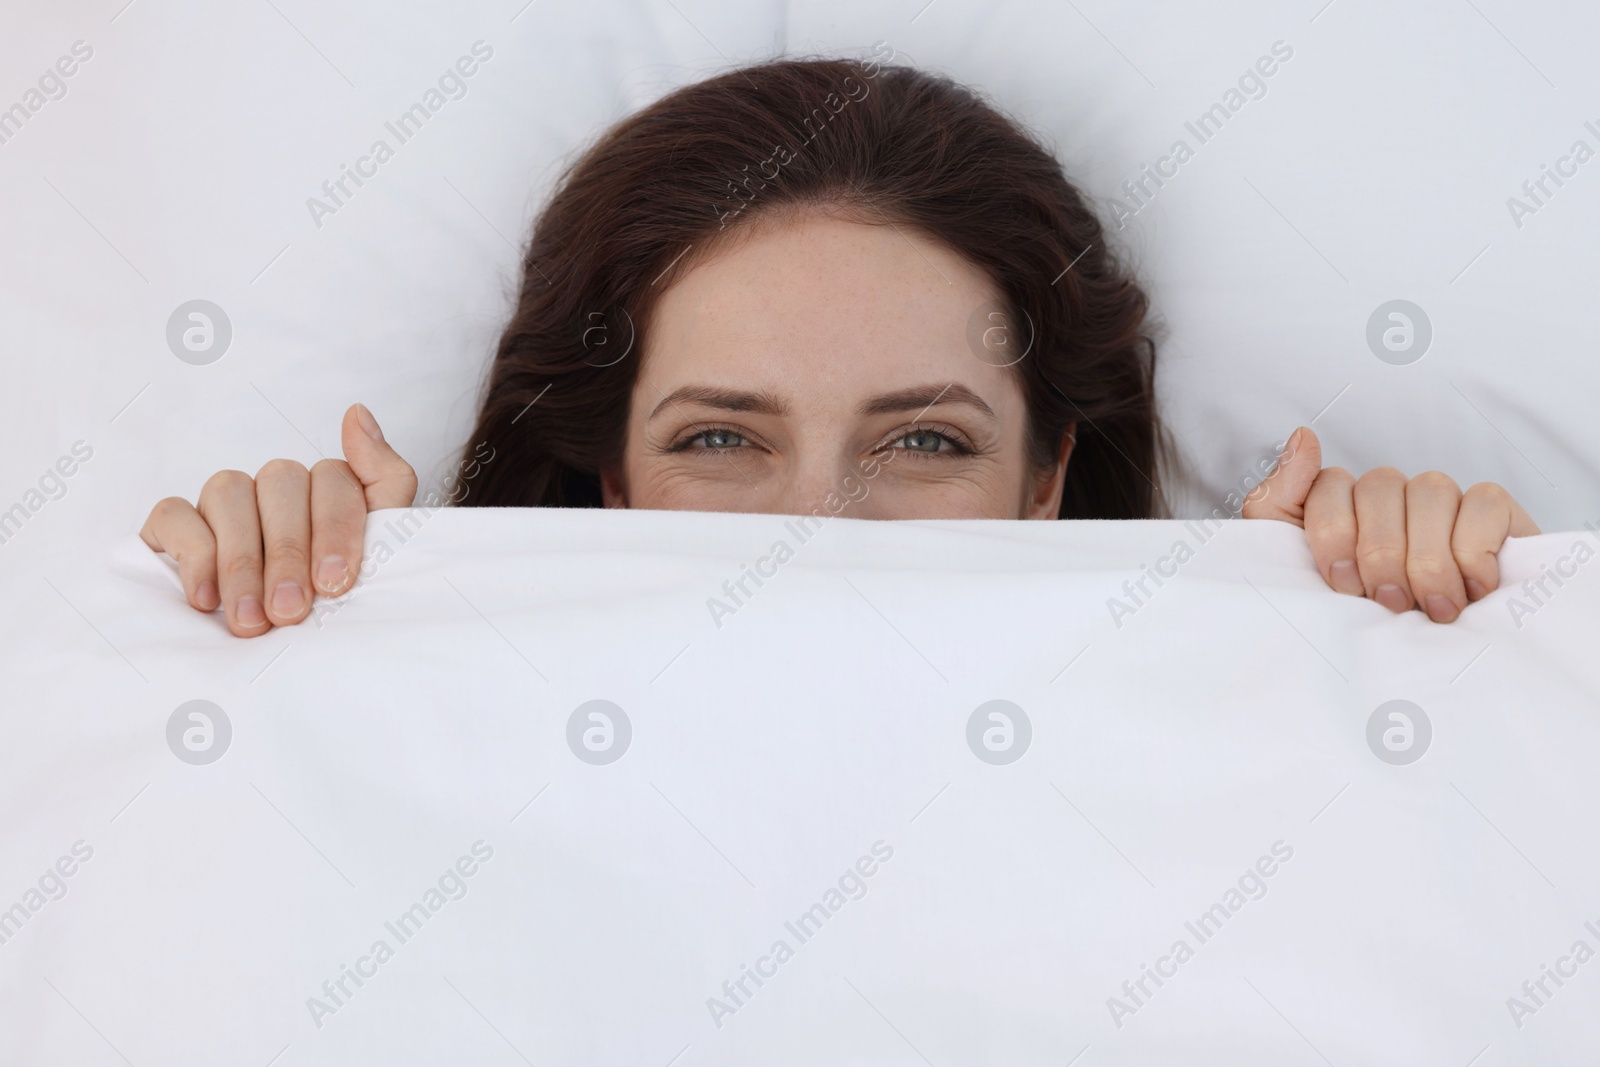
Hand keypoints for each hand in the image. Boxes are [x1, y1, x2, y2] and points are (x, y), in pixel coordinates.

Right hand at [139, 403, 416, 636]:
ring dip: (243, 560)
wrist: (283, 662)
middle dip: (290, 553)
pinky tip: (207, 598)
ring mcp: (225, 503)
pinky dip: (194, 555)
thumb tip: (357, 412)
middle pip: (283, 482)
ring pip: (230, 491)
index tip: (336, 585)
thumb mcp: (379, 554)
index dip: (337, 529)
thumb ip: (384, 480)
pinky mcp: (175, 525)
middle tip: (291, 612)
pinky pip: (175, 513)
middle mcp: (277, 489)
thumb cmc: (330, 610)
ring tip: (251, 620)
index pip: (337, 478)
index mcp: (328, 492)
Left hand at [1241, 426, 1538, 621]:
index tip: (1345, 587)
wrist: (1433, 666)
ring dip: (1429, 561)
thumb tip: (1303, 436)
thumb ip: (1277, 502)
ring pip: (1430, 491)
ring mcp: (1441, 498)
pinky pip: (1483, 503)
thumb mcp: (1295, 572)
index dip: (1334, 539)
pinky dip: (1474, 552)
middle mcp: (1389, 494)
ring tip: (1433, 608)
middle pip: (1379, 487)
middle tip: (1390, 604)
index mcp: (1340, 504)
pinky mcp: (1494, 510)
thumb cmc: (1360, 622)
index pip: (1329, 486)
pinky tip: (1472, 588)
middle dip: (1381, 556)